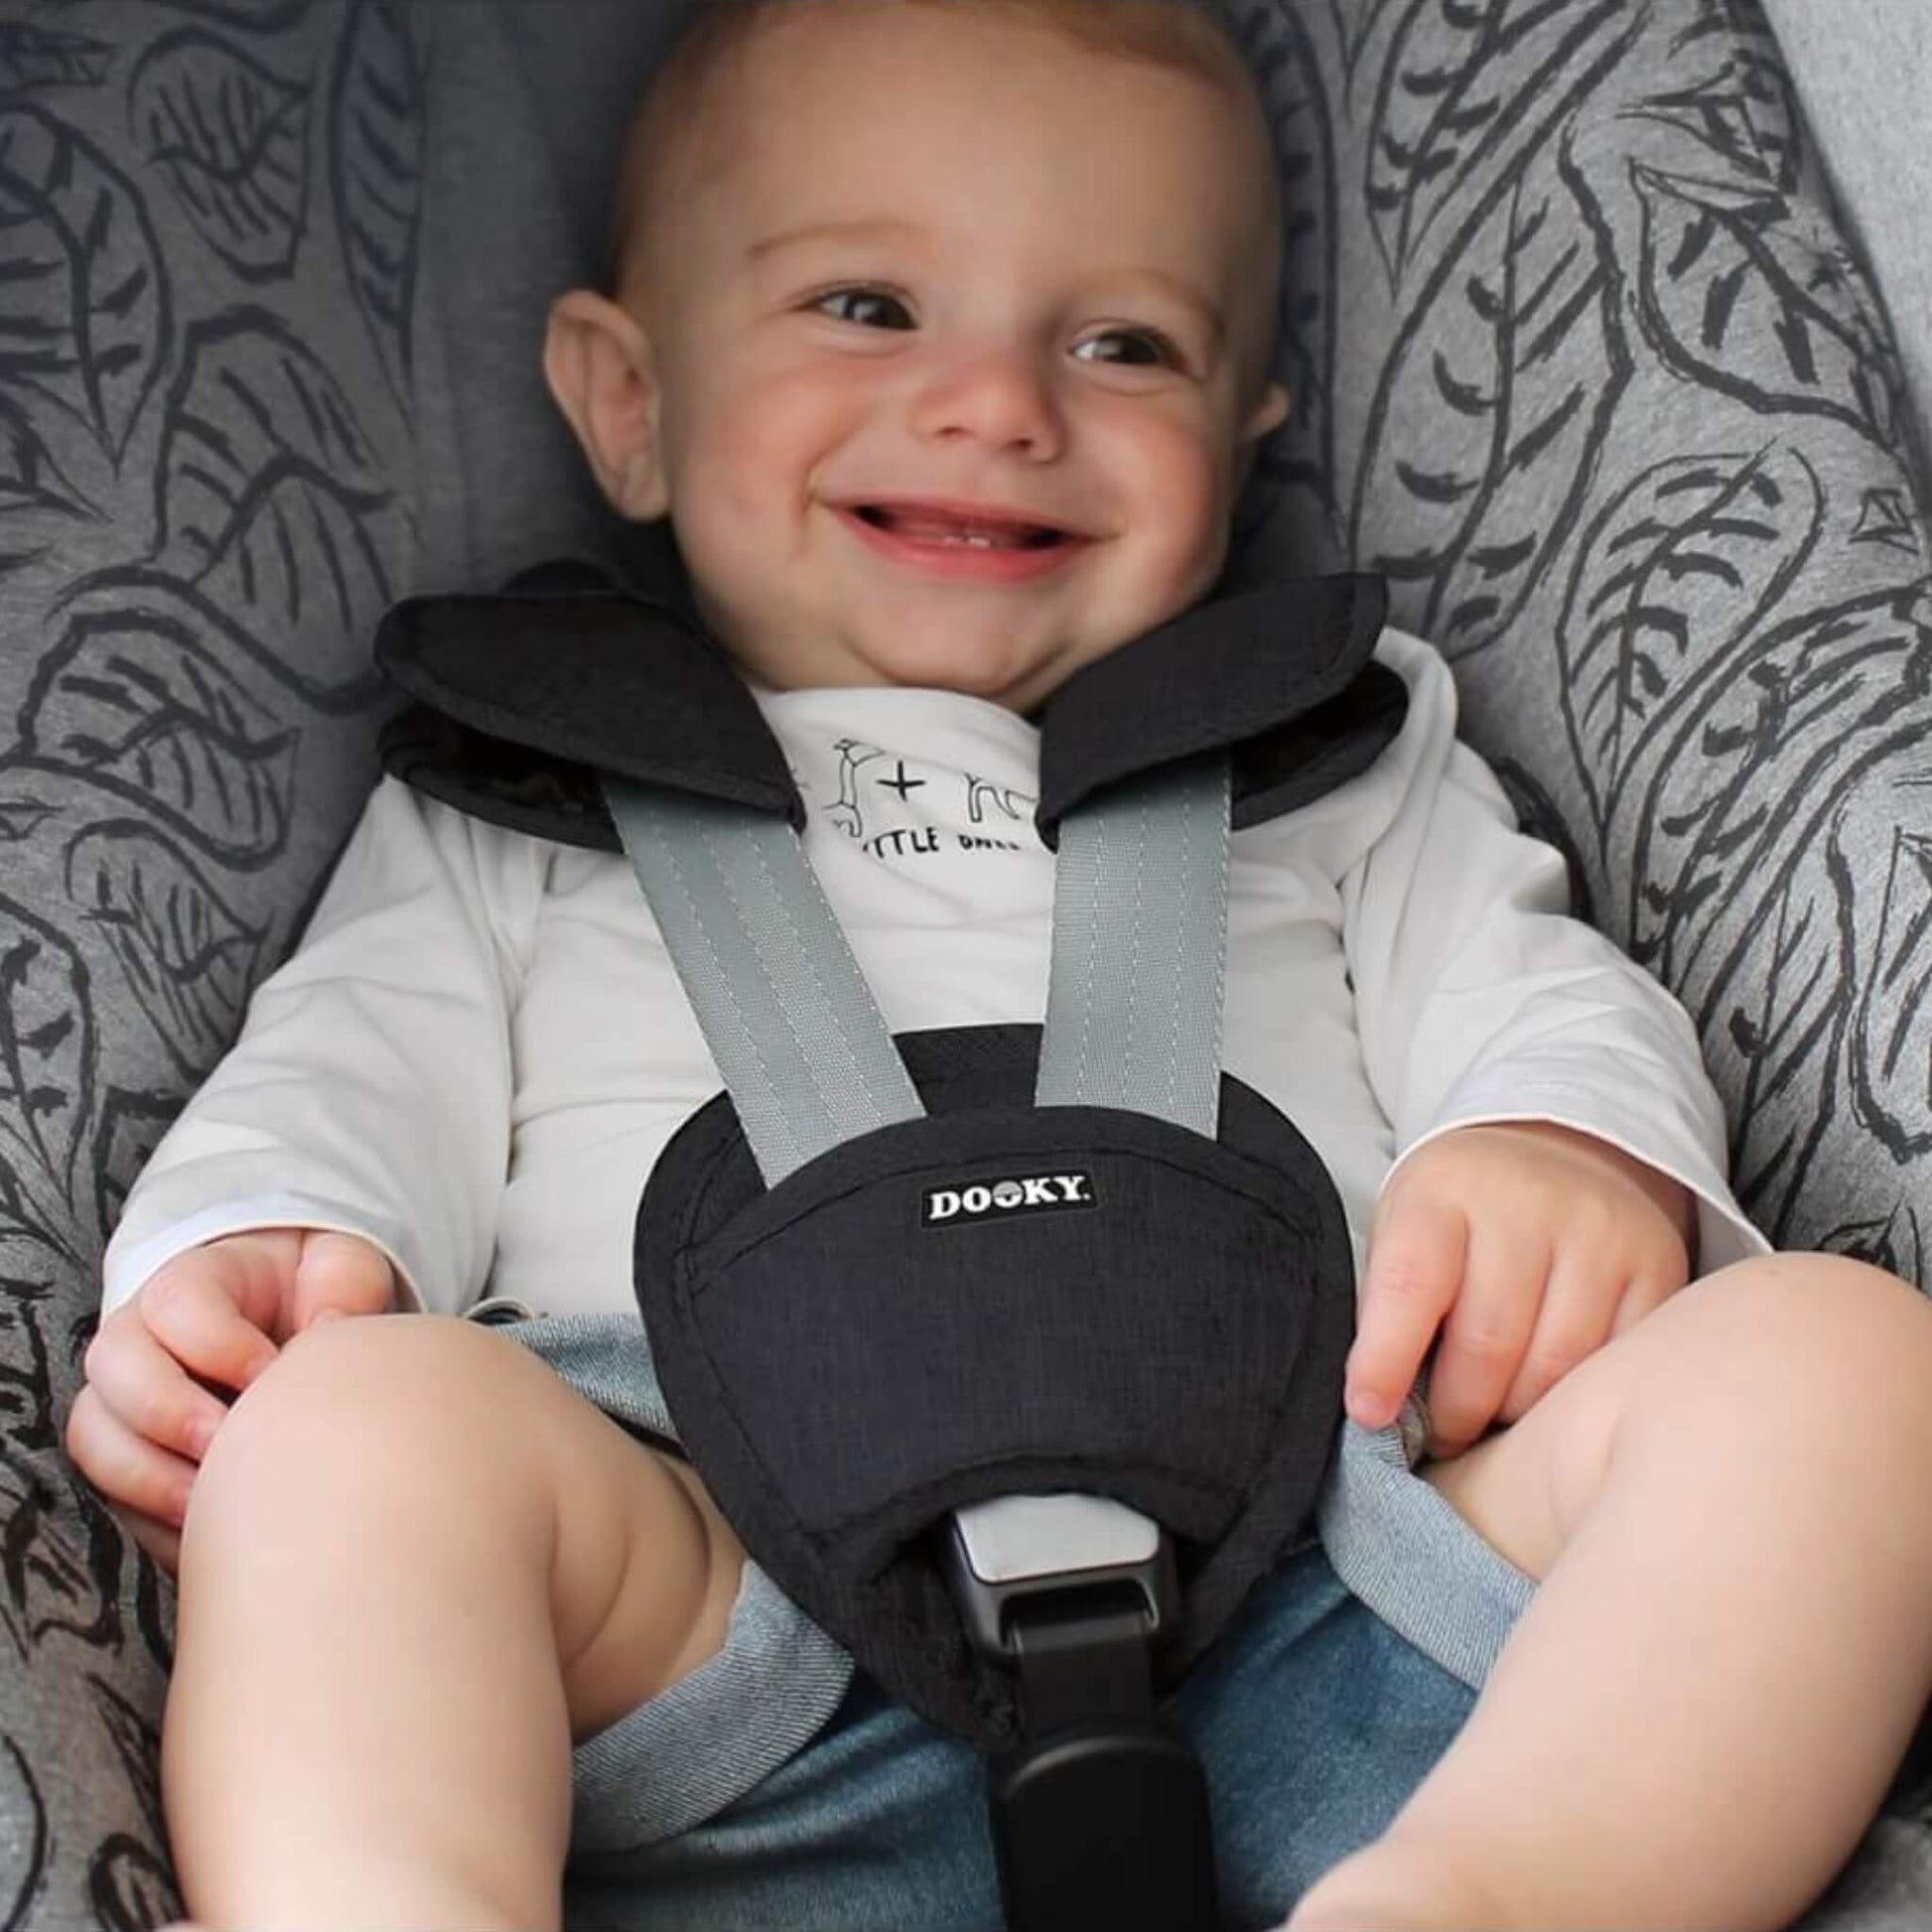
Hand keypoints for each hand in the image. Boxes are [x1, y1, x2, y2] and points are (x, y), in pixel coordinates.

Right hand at [66, 1228, 394, 1571]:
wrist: (300, 1335)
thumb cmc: (318, 1296)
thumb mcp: (342, 1272)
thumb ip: (342, 1288)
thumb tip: (332, 1333)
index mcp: (194, 1283)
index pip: (176, 1301)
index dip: (216, 1342)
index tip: (270, 1372)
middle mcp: (141, 1338)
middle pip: (114, 1367)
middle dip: (167, 1412)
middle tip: (227, 1444)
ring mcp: (124, 1401)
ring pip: (95, 1437)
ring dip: (145, 1477)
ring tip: (208, 1505)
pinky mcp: (130, 1461)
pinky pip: (110, 1497)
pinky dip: (148, 1521)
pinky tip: (203, 1536)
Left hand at [1346, 1121, 1693, 1457]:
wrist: (1561, 1153)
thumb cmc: (1462, 1213)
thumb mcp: (1405, 1226)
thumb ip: (1389, 1304)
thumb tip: (1377, 1405)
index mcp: (1443, 1192)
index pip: (1410, 1283)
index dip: (1385, 1360)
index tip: (1369, 1415)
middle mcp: (1525, 1204)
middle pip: (1489, 1341)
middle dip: (1457, 1410)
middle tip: (1443, 1435)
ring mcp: (1599, 1232)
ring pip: (1556, 1365)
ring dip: (1516, 1415)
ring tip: (1494, 1419)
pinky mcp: (1657, 1263)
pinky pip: (1617, 1363)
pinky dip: (1579, 1398)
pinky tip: (1553, 1399)